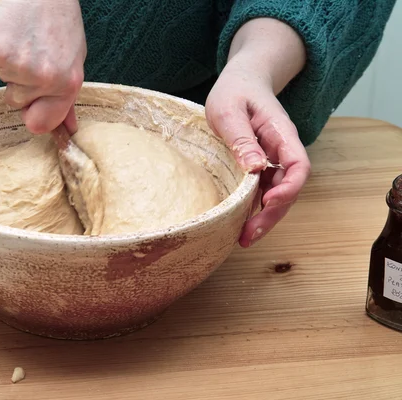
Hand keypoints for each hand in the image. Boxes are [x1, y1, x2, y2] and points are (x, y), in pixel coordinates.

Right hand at [0, 0, 85, 133]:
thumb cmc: (59, 24)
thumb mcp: (73, 62)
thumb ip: (67, 98)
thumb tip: (68, 130)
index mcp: (68, 84)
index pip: (41, 124)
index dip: (33, 115)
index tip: (32, 103)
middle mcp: (45, 80)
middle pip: (17, 103)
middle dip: (21, 85)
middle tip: (32, 55)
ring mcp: (19, 67)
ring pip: (4, 82)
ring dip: (11, 65)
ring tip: (25, 40)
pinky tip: (12, 34)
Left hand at [206, 18, 310, 247]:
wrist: (241, 81)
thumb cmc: (234, 91)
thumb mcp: (229, 110)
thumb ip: (242, 138)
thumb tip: (255, 167)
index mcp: (280, 133)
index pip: (298, 166)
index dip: (288, 188)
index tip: (268, 202)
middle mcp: (281, 150)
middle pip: (288, 188)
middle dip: (272, 214)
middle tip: (248, 235)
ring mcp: (272, 160)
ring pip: (276, 194)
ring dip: (263, 217)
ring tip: (243, 238)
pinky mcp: (260, 166)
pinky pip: (262, 191)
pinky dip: (254, 209)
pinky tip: (240, 224)